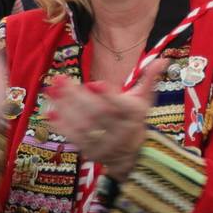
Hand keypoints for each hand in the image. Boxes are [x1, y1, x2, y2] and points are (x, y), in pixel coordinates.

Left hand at [47, 58, 166, 179]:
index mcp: (134, 115)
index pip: (122, 105)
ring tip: (51, 89)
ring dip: (64, 106)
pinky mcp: (90, 150)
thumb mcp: (145, 99)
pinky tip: (50, 110)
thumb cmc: (135, 119)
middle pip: (96, 112)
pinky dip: (60, 124)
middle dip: (76, 95)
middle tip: (60, 79)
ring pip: (82, 124)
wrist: (131, 153)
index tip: (95, 83)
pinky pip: (73, 137)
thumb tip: (163, 59)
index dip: (108, 95)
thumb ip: (149, 78)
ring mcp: (104, 142)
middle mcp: (120, 130)